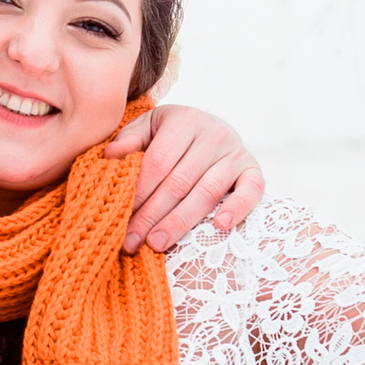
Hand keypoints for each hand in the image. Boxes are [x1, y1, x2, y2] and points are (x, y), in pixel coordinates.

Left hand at [104, 104, 265, 254]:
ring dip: (180, 222)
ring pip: (207, 193)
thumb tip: (111, 157)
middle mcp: (213, 133)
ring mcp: (236, 152)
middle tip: (132, 241)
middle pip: (178, 182)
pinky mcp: (253, 169)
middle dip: (151, 215)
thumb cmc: (172, 136)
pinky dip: (238, 208)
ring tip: (157, 244)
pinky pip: (251, 190)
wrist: (212, 130)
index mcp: (184, 120)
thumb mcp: (148, 129)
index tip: (119, 216)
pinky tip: (220, 226)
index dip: (138, 191)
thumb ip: (129, 140)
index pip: (157, 162)